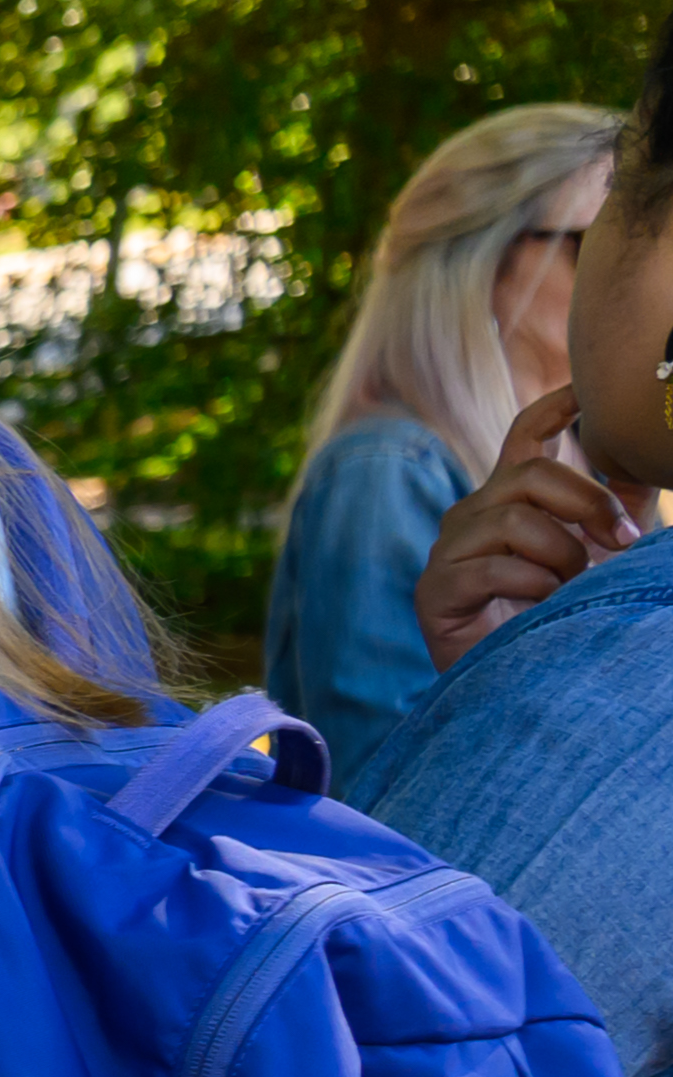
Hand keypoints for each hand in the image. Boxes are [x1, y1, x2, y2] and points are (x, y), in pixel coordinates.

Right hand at [420, 383, 645, 674]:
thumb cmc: (561, 616)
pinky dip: (532, 585)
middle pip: (530, 474)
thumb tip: (641, 462)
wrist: (516, 688)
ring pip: (514, 518)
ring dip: (562, 553)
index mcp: (510, 501)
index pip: (526, 437)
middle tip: (622, 540)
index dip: (554, 407)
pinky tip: (540, 605)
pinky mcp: (436, 591)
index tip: (586, 388)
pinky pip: (494, 567)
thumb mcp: (603, 551)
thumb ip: (618, 506)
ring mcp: (449, 552)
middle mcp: (473, 516)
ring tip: (571, 587)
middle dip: (587, 502)